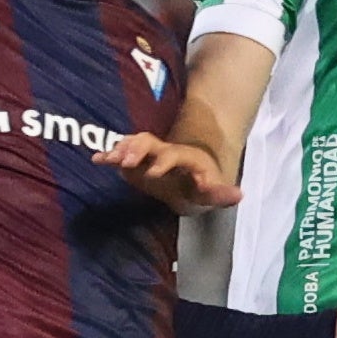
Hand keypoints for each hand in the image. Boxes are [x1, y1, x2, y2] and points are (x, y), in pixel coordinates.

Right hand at [94, 132, 239, 212]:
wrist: (189, 174)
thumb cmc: (200, 184)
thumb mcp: (211, 192)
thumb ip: (221, 194)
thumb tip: (240, 195)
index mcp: (183, 157)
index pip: (174, 155)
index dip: (164, 162)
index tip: (154, 173)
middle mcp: (164, 151)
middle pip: (150, 143)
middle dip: (137, 150)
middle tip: (125, 162)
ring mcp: (148, 153)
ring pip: (135, 144)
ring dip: (121, 150)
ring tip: (107, 159)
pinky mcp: (135, 160)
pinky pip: (121, 153)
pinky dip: (109, 155)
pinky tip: (97, 160)